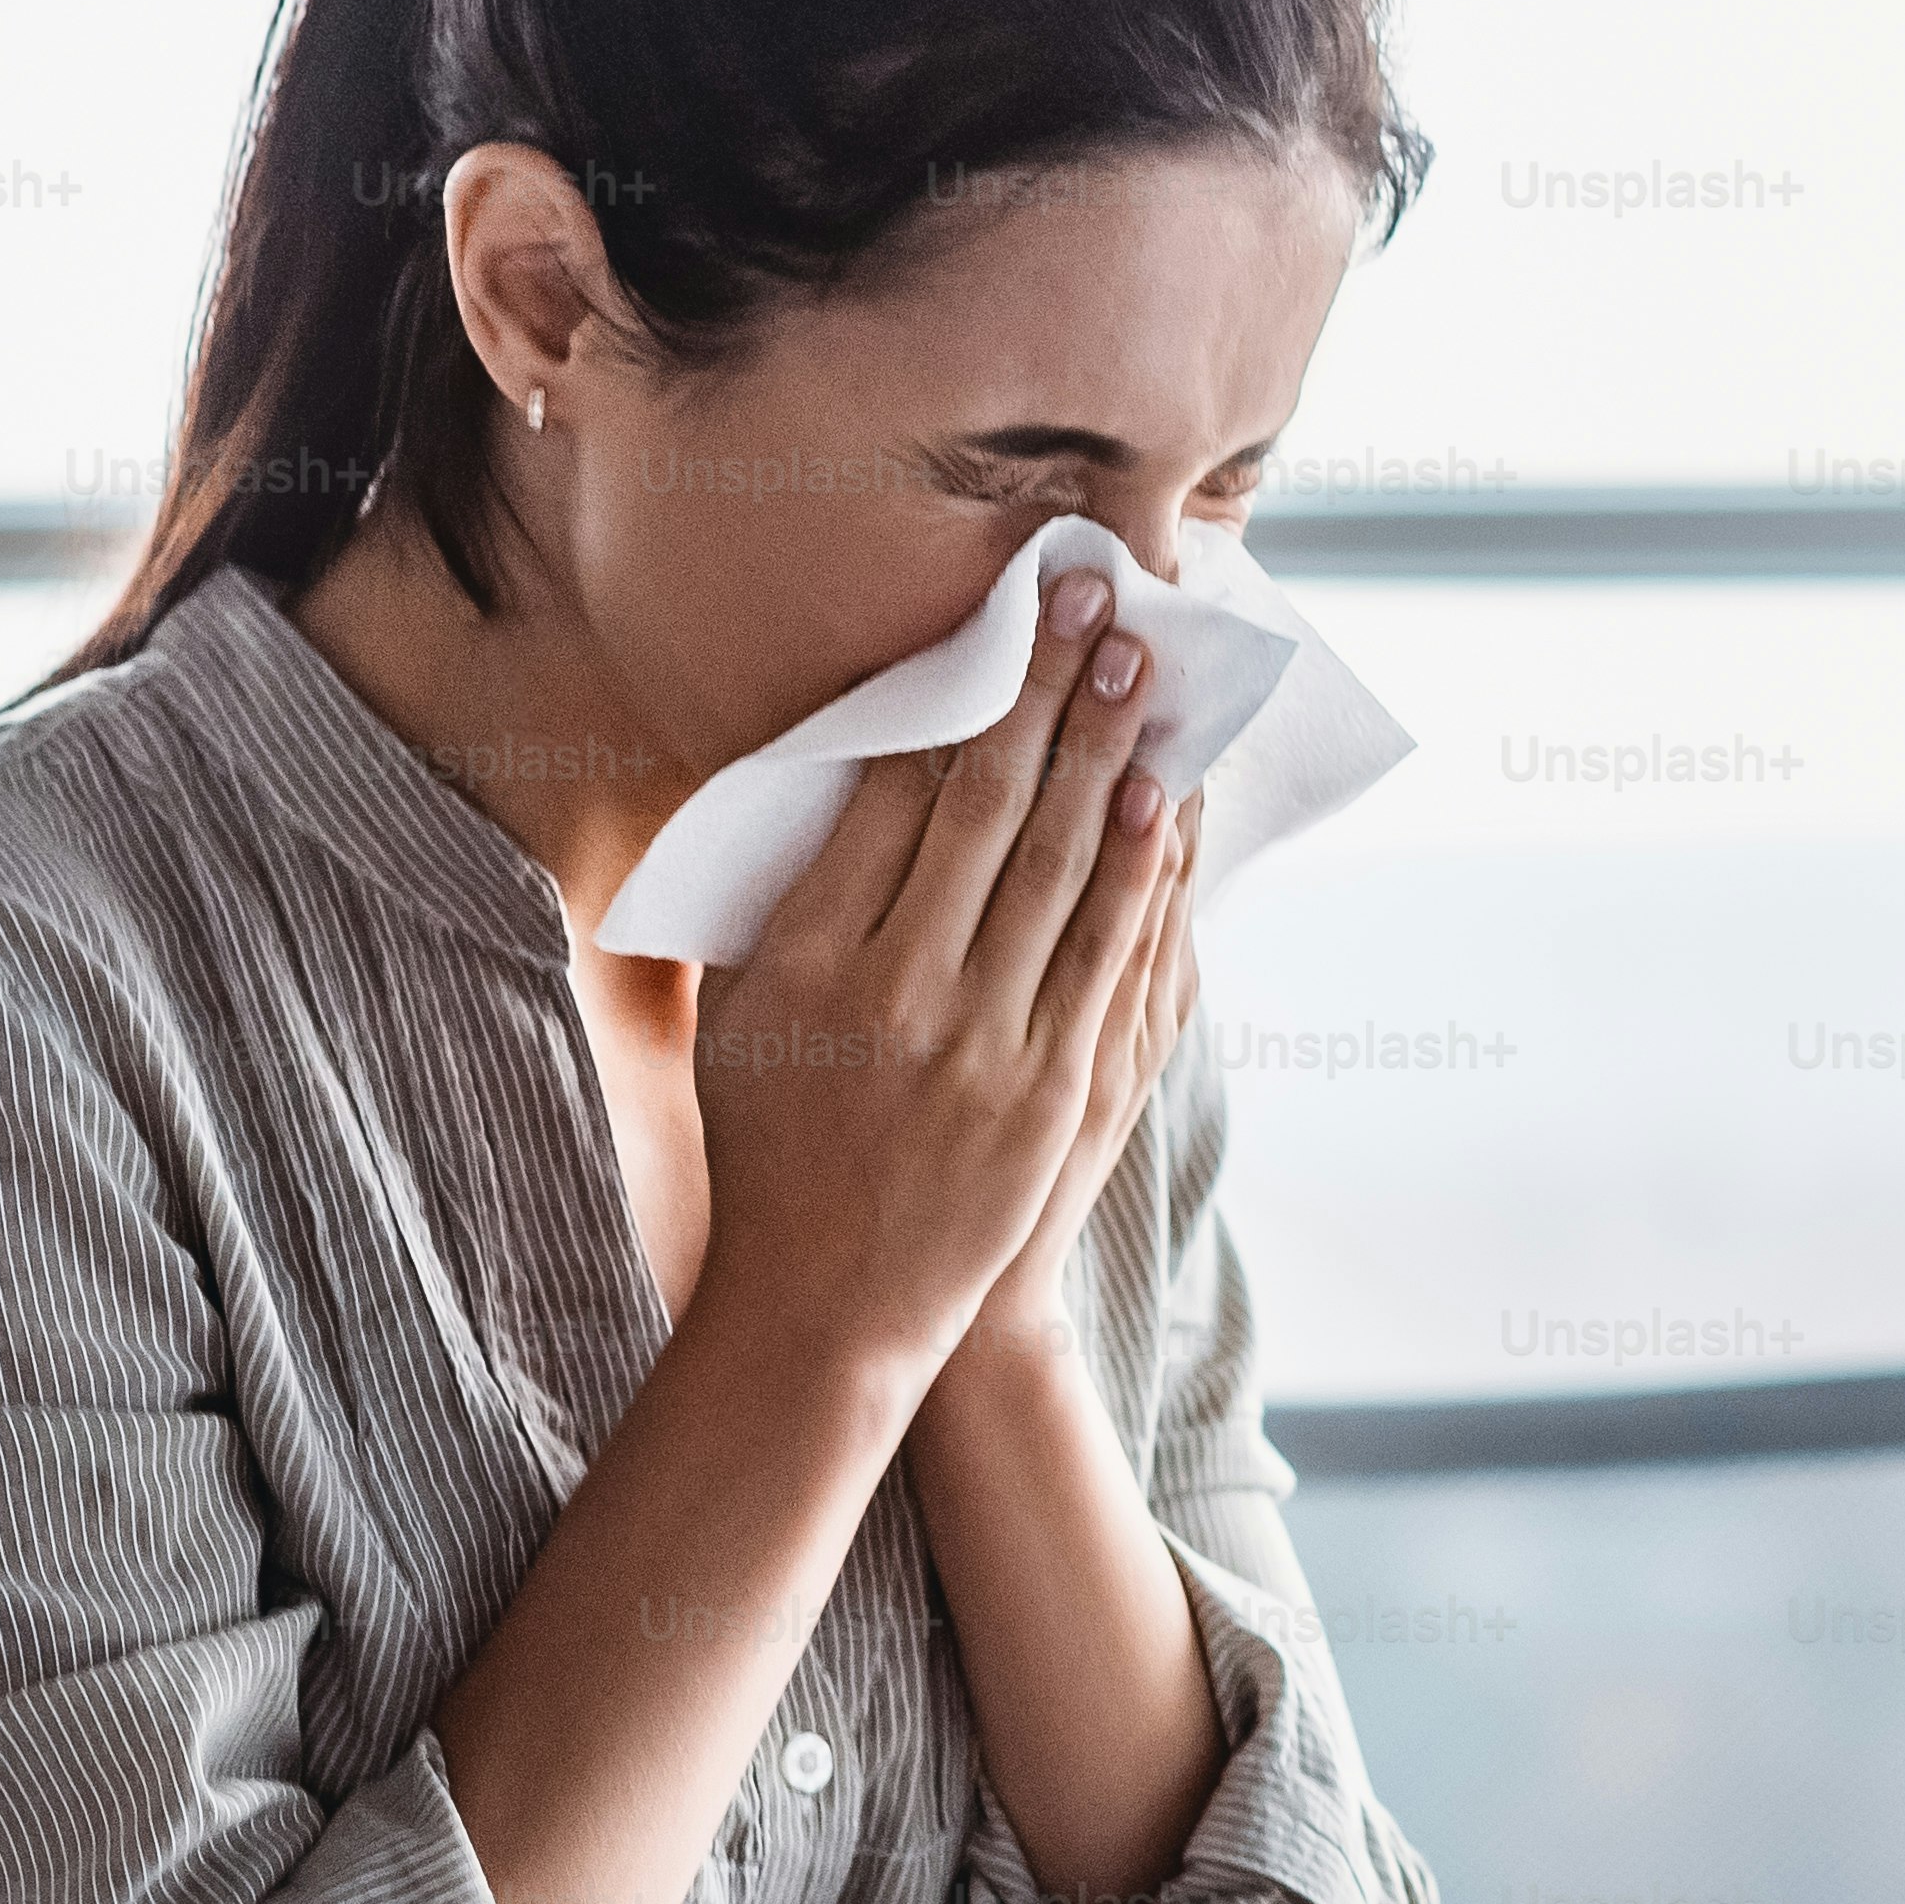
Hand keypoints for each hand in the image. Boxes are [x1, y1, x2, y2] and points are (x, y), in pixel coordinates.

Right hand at [689, 566, 1186, 1386]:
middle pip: (986, 806)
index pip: (888, 796)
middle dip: (1043, 689)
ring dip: (1105, 752)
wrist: (831, 1304)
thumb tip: (850, 781)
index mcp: (804, 960)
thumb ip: (787, 904)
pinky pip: (1108, 953)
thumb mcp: (742, 1016)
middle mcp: (896, 991)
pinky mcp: (1053, 1090)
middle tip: (1088, 598)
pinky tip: (1162, 798)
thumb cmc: (776, 1145)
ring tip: (1139, 664)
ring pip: (1062, 866)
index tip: (992, 623)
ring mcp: (984, 1042)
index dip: (951, 698)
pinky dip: (1141, 870)